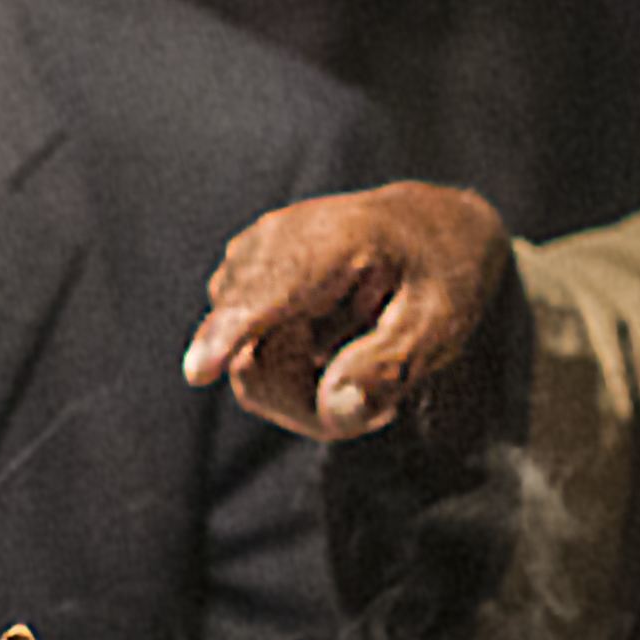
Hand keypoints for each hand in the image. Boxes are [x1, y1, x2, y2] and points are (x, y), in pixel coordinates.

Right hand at [183, 184, 510, 441]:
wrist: (428, 228)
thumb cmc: (441, 276)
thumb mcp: (441, 327)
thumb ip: (388, 369)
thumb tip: (333, 410)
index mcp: (336, 241)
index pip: (270, 293)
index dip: (230, 335)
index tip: (198, 372)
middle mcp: (274, 240)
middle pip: (256, 361)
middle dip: (309, 403)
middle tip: (385, 408)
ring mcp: (248, 258)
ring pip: (247, 369)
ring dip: (300, 390)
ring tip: (362, 367)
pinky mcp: (239, 278)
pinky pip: (245, 359)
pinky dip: (289, 372)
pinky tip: (334, 348)